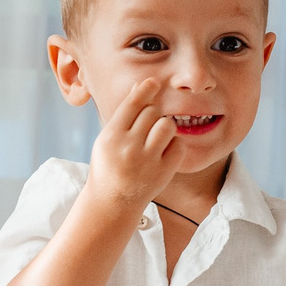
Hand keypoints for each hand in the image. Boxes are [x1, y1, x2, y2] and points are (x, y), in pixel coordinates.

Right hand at [86, 76, 183, 211]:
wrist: (111, 202)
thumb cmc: (109, 165)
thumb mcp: (108, 138)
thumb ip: (124, 113)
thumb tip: (139, 85)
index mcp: (111, 137)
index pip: (133, 104)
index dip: (145, 89)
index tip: (153, 83)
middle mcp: (128, 148)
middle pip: (152, 112)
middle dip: (152, 113)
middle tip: (146, 126)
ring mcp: (147, 161)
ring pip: (167, 125)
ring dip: (165, 126)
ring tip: (157, 136)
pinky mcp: (163, 172)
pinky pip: (178, 145)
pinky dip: (173, 146)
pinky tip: (162, 152)